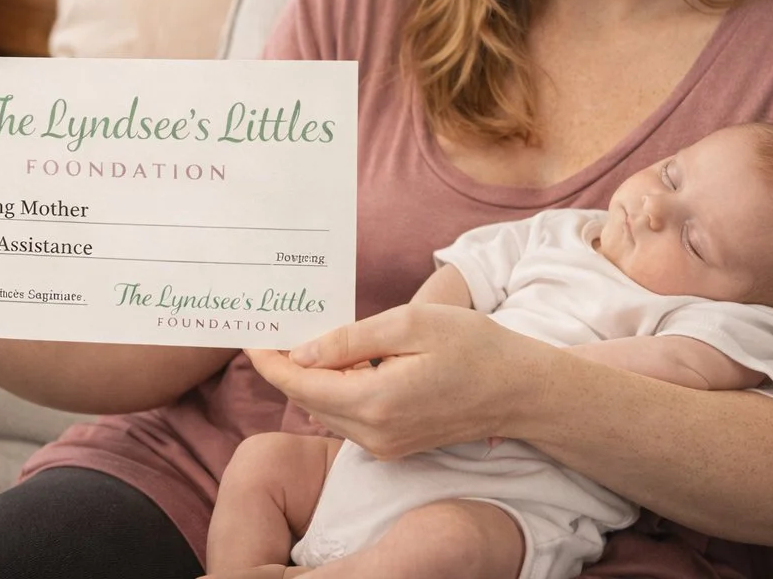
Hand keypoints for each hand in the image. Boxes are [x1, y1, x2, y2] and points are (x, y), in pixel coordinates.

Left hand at [246, 304, 551, 458]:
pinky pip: (349, 418)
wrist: (520, 390)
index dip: (269, 359)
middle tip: (273, 327)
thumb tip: (301, 353)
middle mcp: (373, 434)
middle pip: (307, 400)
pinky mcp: (394, 447)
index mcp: (375, 402)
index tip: (252, 333)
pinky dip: (337, 390)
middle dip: (286, 366)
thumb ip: (350, 340)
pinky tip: (344, 361)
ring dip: (312, 378)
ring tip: (305, 337)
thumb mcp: (411, 324)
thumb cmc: (473, 346)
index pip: (299, 385)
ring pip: (326, 410)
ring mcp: (384, 446)